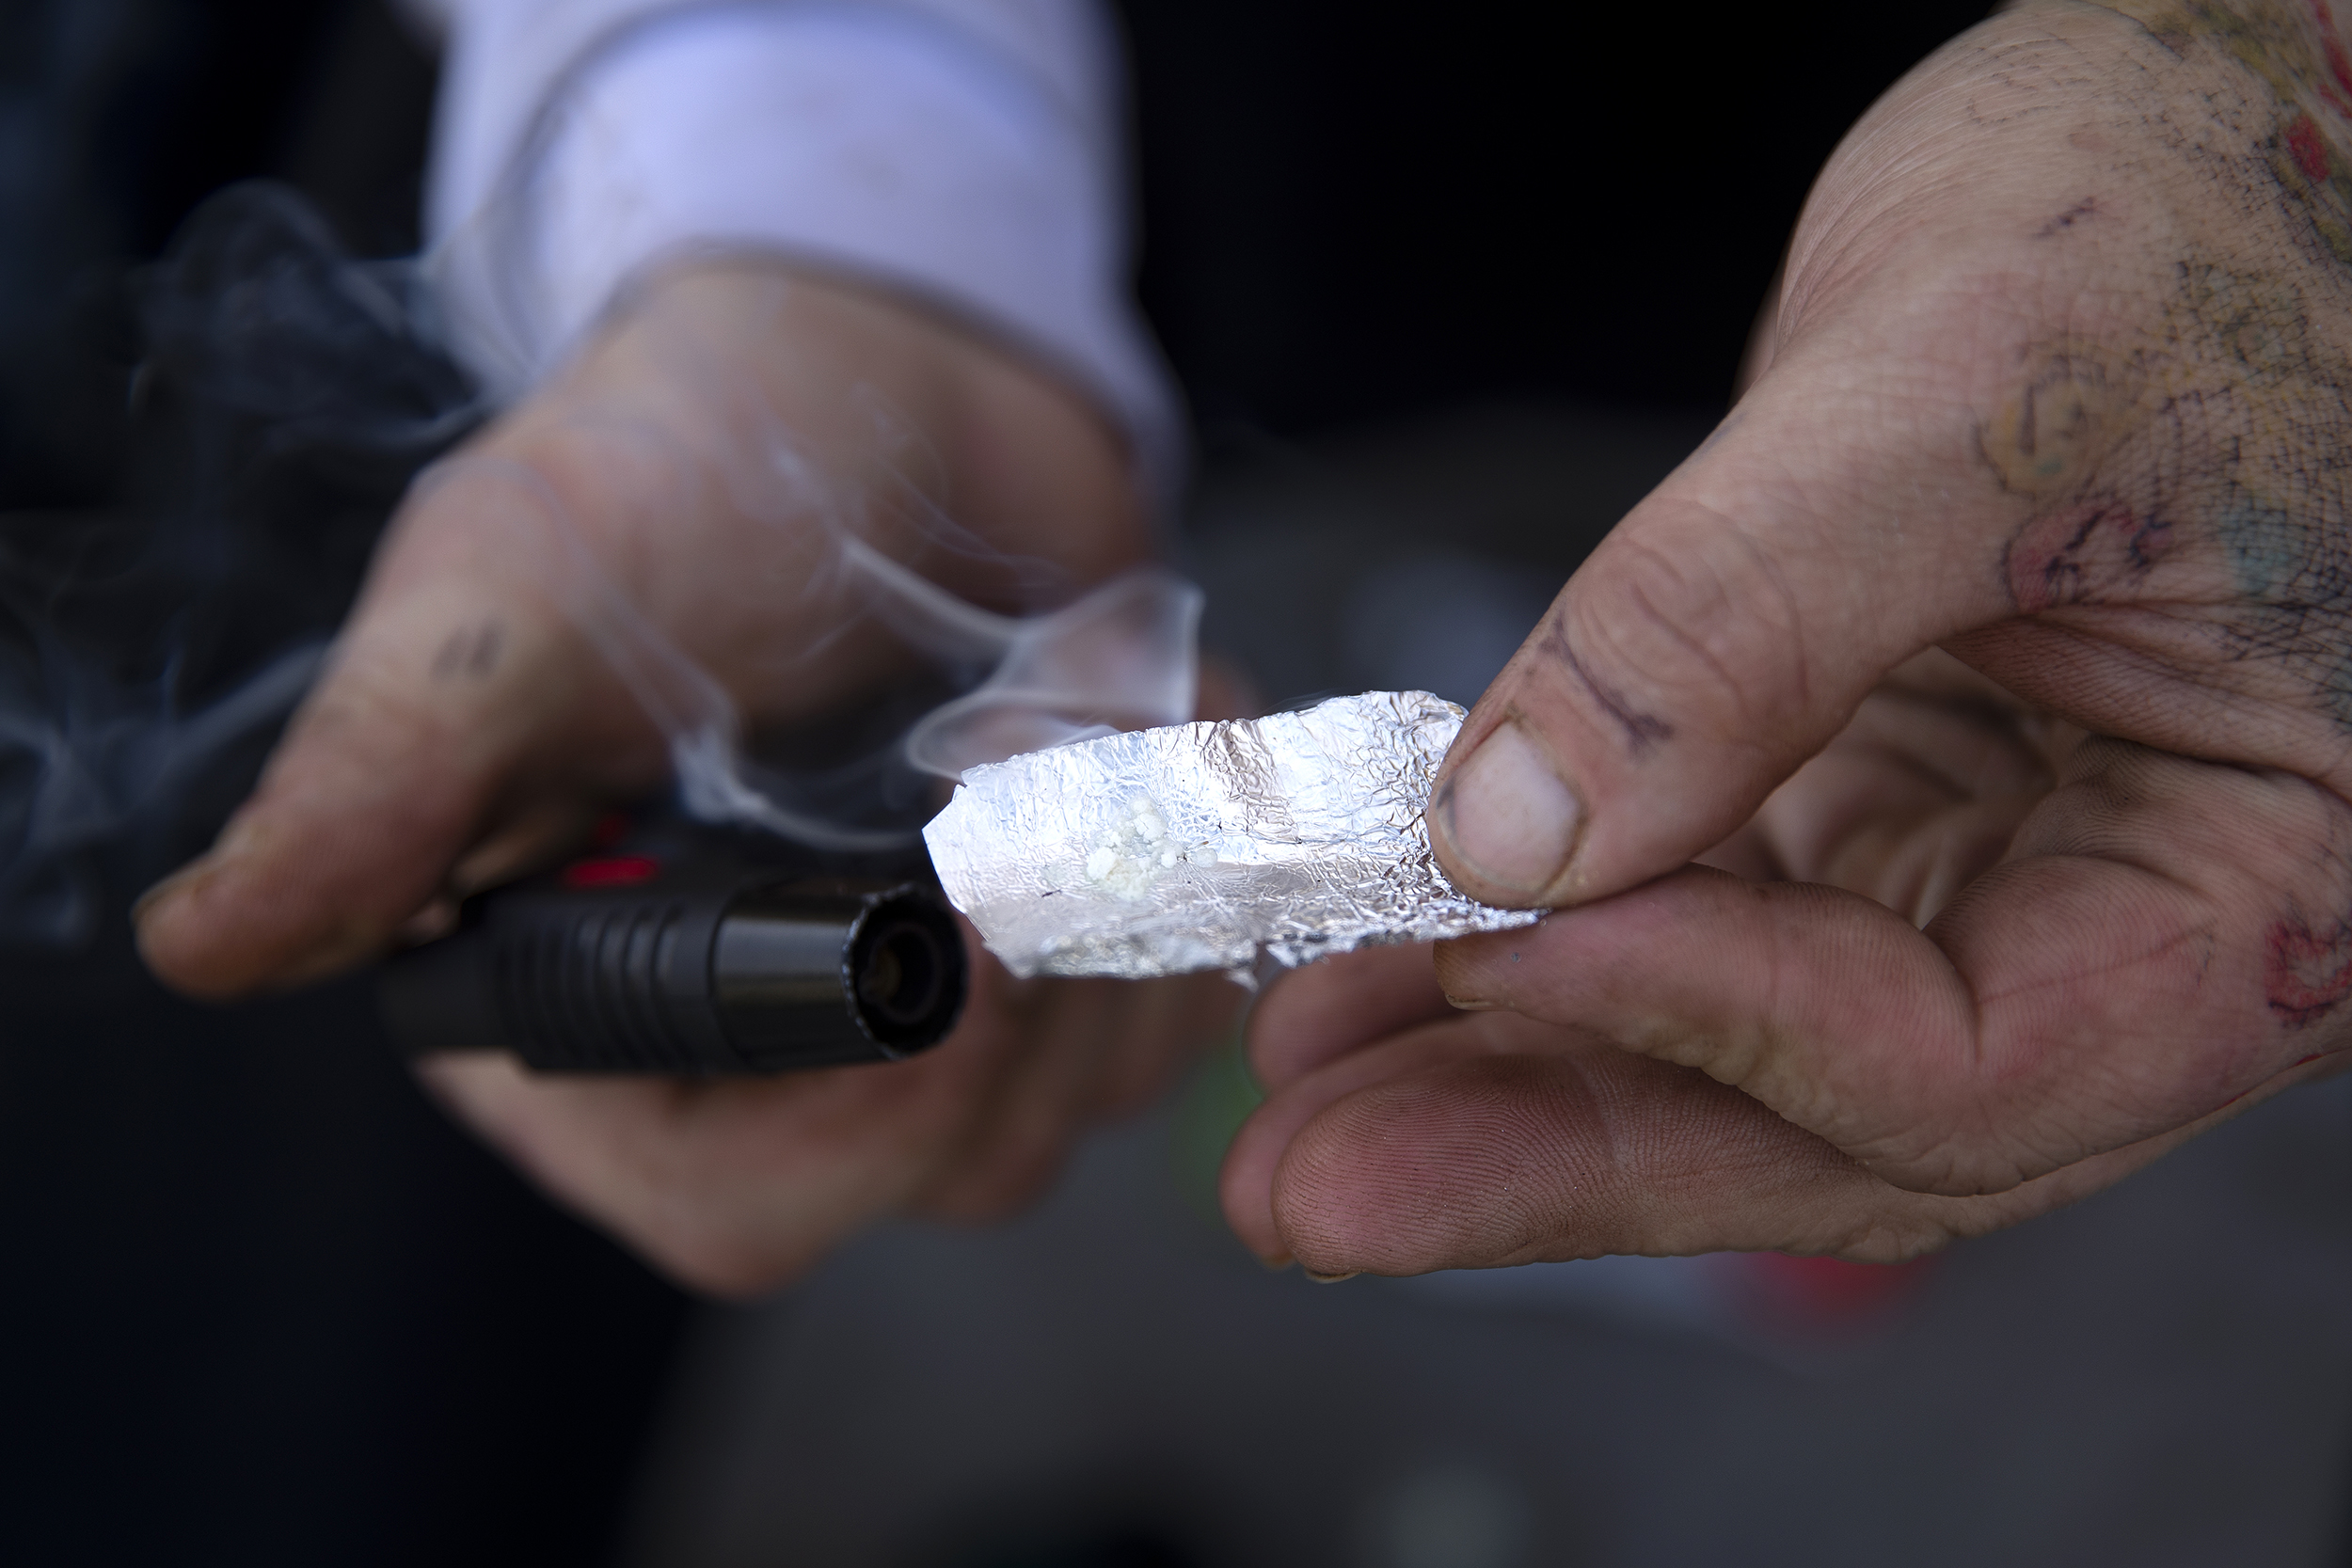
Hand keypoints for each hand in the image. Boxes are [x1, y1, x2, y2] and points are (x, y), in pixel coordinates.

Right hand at [135, 261, 1240, 1292]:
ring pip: (1086, 1094)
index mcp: (598, 1000)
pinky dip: (1201, 864)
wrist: (880, 361)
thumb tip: (210, 943)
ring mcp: (932, 988)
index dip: (870, 1127)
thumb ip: (384, 779)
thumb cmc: (678, 462)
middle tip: (1052, 796)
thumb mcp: (511, 598)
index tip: (964, 960)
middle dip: (1041, 998)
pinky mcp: (1063, 921)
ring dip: (1134, 909)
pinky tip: (1151, 725)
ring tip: (1090, 721)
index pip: (737, 1202)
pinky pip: (1180, 989)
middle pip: (945, 1169)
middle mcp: (770, 1029)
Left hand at [1224, 0, 2351, 1275]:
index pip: (1970, 1054)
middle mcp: (2129, 913)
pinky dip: (1534, 957)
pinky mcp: (1873, 798)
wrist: (2217, 123)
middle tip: (1308, 1193)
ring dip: (1506, 1085)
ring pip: (1736, 1050)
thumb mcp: (1976, 378)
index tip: (1494, 961)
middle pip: (1824, 1123)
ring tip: (1293, 1115)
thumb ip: (1747, 620)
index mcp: (2261, 871)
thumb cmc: (2198, 206)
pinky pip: (1694, 925)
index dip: (1714, 1022)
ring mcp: (1991, 865)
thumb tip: (1524, 843)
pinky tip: (1374, 975)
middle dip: (1555, 1153)